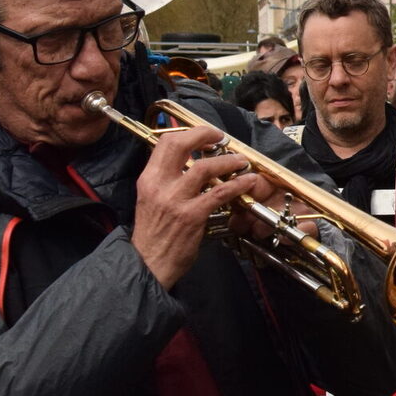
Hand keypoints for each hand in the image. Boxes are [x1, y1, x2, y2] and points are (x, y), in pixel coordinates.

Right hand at [132, 127, 252, 288]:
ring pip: (205, 167)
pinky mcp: (192, 216)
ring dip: (228, 160)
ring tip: (241, 161)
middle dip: (205, 134)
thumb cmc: (153, 234)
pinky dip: (237, 184)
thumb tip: (188, 164)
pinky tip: (247, 182)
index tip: (206, 134)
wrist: (148, 263)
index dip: (189, 132)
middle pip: (181, 145)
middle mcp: (160, 185)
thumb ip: (166, 180)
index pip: (165, 142)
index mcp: (149, 179)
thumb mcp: (151, 199)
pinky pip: (219, 193)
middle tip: (223, 137)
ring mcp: (176, 200)